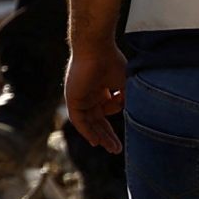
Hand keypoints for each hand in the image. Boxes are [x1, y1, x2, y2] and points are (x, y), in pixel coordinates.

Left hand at [63, 37, 127, 154]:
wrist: (96, 49)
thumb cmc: (112, 62)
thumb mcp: (125, 84)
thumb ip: (125, 101)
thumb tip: (126, 115)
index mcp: (101, 90)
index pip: (106, 114)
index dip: (113, 128)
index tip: (121, 142)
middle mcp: (90, 95)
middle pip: (98, 122)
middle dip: (107, 136)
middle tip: (116, 150)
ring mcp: (80, 97)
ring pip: (89, 123)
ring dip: (99, 136)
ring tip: (111, 149)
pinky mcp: (72, 98)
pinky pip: (79, 119)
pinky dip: (86, 131)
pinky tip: (95, 142)